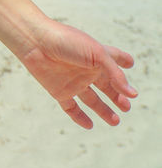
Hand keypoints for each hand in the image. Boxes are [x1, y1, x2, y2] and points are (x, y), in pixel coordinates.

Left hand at [16, 17, 137, 128]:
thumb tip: (132, 94)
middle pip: (106, 85)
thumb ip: (115, 74)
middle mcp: (86, 69)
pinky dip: (79, 118)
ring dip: (103, 110)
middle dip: (117, 96)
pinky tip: (89, 125)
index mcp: (97, 56)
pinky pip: (71, 108)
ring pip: (91, 100)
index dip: (123, 60)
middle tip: (127, 106)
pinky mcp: (59, 91)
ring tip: (116, 121)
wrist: (35, 42)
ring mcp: (73, 81)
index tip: (130, 62)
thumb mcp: (97, 54)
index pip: (114, 58)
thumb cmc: (67, 42)